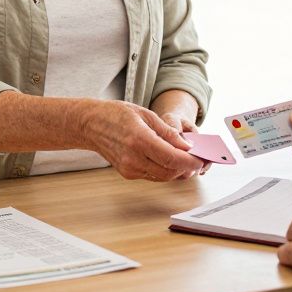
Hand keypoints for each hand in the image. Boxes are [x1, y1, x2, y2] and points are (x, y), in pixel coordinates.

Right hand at [79, 101, 205, 180]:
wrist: (90, 124)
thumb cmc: (116, 115)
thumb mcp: (146, 115)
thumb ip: (168, 133)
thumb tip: (187, 146)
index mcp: (139, 140)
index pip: (172, 158)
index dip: (190, 161)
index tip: (201, 158)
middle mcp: (133, 158)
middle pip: (170, 171)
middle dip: (186, 167)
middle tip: (197, 159)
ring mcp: (129, 168)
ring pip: (163, 176)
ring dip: (177, 170)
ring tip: (186, 159)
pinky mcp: (128, 173)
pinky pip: (153, 175)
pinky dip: (164, 169)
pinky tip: (169, 160)